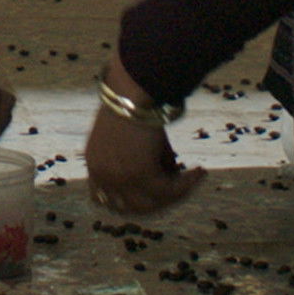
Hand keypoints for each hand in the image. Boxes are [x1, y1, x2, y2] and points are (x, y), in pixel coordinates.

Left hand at [83, 58, 203, 213]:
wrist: (132, 87)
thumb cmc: (133, 101)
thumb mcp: (134, 136)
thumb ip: (147, 158)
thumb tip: (172, 171)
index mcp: (93, 163)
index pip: (103, 199)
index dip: (127, 202)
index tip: (150, 197)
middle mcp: (103, 175)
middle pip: (131, 206)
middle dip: (156, 201)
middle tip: (178, 187)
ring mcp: (120, 178)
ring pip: (153, 203)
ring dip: (175, 193)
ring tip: (194, 176)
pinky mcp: (141, 175)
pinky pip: (170, 190)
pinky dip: (187, 184)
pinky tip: (200, 172)